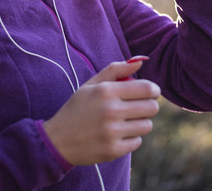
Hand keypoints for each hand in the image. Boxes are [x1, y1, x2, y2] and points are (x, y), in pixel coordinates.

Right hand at [42, 57, 160, 165]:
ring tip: (125, 121)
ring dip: (139, 123)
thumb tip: (140, 61)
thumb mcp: (91, 85)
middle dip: (148, 106)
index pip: (147, 88)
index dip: (153, 90)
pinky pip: (137, 142)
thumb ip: (115, 70)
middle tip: (138, 107)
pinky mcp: (113, 150)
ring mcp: (112, 132)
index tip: (150, 92)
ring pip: (147, 126)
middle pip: (152, 108)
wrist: (57, 140)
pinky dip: (131, 138)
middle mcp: (110, 111)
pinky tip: (117, 134)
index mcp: (106, 91)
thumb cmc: (77, 109)